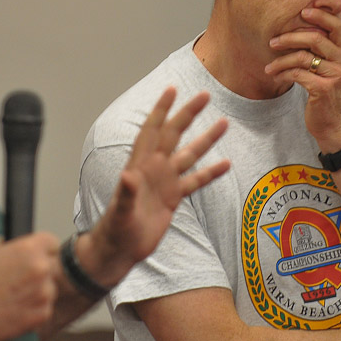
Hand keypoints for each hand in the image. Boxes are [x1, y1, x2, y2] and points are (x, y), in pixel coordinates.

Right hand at [0, 234, 59, 340]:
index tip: (39, 255)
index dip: (44, 249)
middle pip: (51, 266)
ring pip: (49, 288)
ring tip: (16, 296)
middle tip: (21, 280)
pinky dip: (35, 309)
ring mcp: (44, 291)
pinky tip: (18, 308)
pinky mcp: (43, 312)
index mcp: (30, 249)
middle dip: (39, 271)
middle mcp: (41, 268)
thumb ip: (7, 245)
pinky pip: (45, 307)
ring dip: (38, 291)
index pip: (52, 242)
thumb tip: (11, 242)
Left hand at [82, 87, 229, 285]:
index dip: (161, 110)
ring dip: (205, 139)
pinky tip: (226, 164)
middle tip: (205, 95)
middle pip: (174, 135)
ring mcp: (165, 182)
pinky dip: (210, 173)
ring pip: (189, 155)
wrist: (120, 250)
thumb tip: (127, 175)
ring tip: (224, 123)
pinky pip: (195, 181)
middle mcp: (154, 168)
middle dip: (188, 114)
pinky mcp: (173, 198)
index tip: (172, 89)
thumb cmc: (115, 230)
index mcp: (140, 165)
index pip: (152, 130)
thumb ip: (125, 193)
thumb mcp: (120, 212)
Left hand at [265, 7, 340, 150]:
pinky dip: (283, 73)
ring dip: (281, 61)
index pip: (336, 25)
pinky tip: (276, 76)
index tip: (302, 12)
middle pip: (314, 38)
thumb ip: (322, 52)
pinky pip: (297, 74)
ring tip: (269, 66)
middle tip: (272, 42)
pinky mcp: (323, 89)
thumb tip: (299, 31)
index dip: (319, 15)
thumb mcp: (330, 70)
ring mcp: (335, 75)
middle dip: (289, 38)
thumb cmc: (328, 97)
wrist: (334, 126)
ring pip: (302, 57)